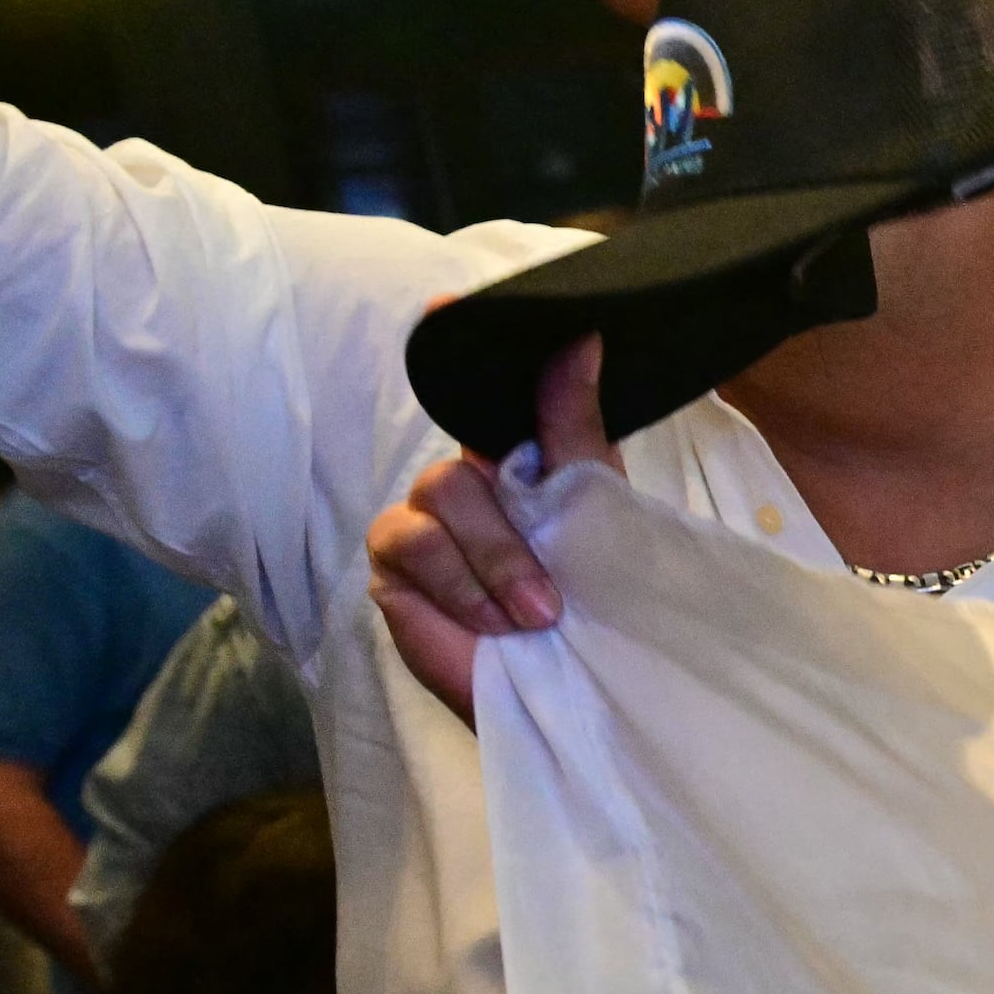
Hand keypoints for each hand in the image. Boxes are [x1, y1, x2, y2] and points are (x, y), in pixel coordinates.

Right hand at [366, 339, 614, 727]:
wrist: (574, 691)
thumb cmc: (594, 604)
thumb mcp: (599, 511)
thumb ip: (576, 428)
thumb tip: (583, 336)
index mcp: (513, 464)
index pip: (476, 391)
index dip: (455, 343)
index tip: (448, 303)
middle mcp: (462, 488)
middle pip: (460, 469)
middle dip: (508, 537)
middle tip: (551, 599)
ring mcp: (420, 528)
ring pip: (436, 504)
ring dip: (491, 567)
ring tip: (532, 618)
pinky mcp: (394, 574)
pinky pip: (410, 552)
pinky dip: (458, 588)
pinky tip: (489, 625)